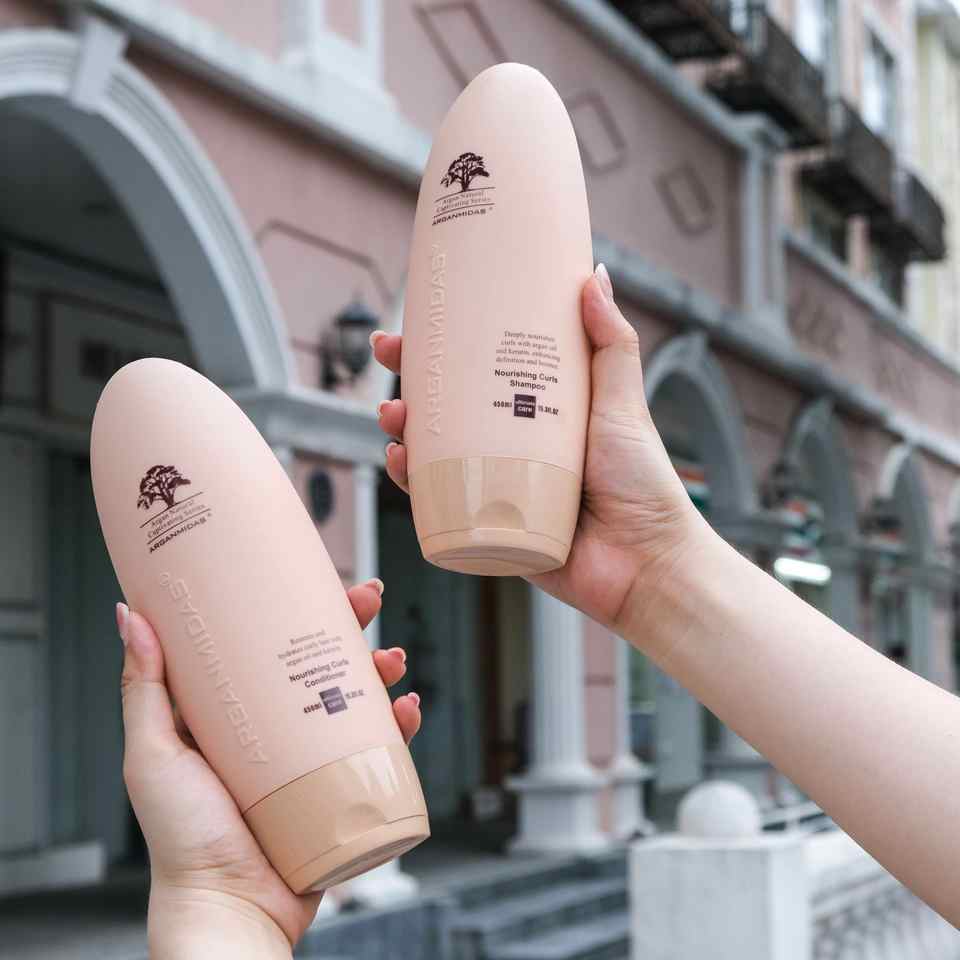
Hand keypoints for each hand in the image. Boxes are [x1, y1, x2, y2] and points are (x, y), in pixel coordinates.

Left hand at [118, 581, 420, 957]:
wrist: (231, 909)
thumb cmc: (182, 840)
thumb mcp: (154, 753)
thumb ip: (144, 688)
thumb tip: (129, 615)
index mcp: (231, 712)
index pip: (264, 643)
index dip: (288, 606)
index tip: (306, 575)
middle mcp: (273, 728)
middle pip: (317, 660)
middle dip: (349, 625)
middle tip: (367, 600)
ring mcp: (310, 756)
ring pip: (355, 696)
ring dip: (379, 670)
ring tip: (390, 661)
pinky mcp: (339, 786)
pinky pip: (378, 748)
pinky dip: (398, 726)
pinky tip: (406, 711)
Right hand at [372, 264, 705, 632]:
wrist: (647, 561)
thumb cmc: (644, 481)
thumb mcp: (622, 401)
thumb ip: (612, 343)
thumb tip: (593, 274)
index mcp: (539, 411)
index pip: (482, 368)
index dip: (446, 344)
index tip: (420, 317)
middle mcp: (513, 445)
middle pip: (449, 407)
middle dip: (410, 379)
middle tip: (390, 356)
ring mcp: (498, 486)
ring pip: (435, 452)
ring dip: (403, 429)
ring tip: (394, 415)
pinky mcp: (488, 528)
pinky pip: (440, 503)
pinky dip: (413, 483)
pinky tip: (401, 462)